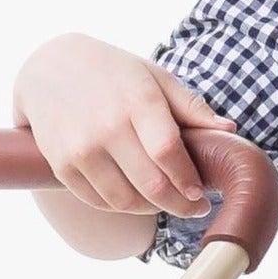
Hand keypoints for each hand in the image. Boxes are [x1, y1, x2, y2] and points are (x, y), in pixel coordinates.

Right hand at [12, 33, 232, 220]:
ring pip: (126, 201)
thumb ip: (190, 105)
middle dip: (179, 204)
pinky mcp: (63, 166)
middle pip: (151, 185)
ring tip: (164, 203)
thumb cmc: (112, 73)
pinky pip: (99, 202)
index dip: (188, 180)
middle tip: (193, 208)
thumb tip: (229, 130)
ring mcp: (81, 149)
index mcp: (137, 100)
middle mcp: (107, 126)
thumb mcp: (153, 76)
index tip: (201, 192)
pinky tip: (136, 199)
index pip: (169, 153)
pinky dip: (122, 207)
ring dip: (151, 210)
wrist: (48, 68)